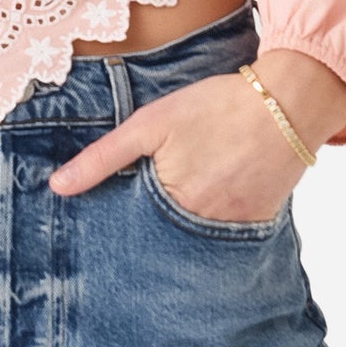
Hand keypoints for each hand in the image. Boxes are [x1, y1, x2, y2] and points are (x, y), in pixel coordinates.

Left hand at [48, 69, 310, 223]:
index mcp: (171, 203)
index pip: (132, 232)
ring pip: (194, 244)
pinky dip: (213, 230)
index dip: (118, 230)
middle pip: (163, 243)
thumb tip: (58, 187)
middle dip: (148, 238)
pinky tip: (209, 207)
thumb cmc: (215, 106)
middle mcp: (202, 226)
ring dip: (180, 237)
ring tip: (176, 214)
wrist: (287, 102)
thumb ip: (104, 158)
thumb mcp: (151, 123)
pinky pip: (226, 239)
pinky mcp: (258, 225)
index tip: (102, 237)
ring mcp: (233, 230)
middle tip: (142, 224)